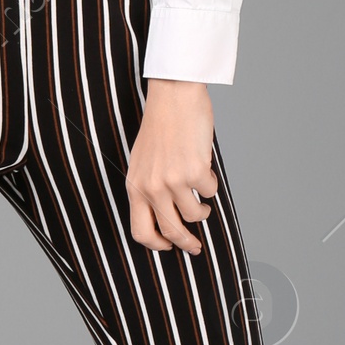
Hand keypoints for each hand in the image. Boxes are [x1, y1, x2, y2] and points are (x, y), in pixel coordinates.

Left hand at [125, 80, 216, 252]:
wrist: (173, 97)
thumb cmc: (160, 126)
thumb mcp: (142, 162)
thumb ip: (148, 188)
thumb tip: (164, 215)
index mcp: (134, 186)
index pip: (140, 231)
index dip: (156, 245)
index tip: (168, 247)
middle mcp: (151, 188)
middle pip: (170, 231)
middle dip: (186, 243)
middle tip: (195, 246)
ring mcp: (173, 181)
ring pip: (195, 214)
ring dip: (202, 210)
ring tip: (202, 198)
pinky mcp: (195, 172)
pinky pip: (209, 192)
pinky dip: (210, 185)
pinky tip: (205, 170)